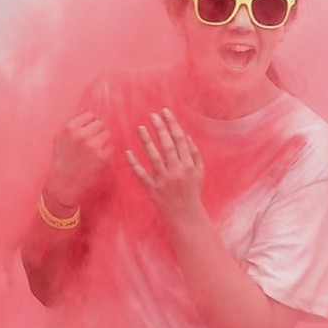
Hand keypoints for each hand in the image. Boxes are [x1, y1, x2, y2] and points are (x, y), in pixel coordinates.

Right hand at [44, 111, 112, 206]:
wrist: (63, 182)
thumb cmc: (62, 159)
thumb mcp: (61, 138)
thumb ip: (74, 125)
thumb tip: (90, 114)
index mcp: (70, 128)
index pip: (90, 115)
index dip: (90, 123)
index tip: (87, 131)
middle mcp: (82, 135)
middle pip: (101, 124)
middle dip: (97, 131)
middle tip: (91, 142)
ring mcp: (93, 146)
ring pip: (108, 134)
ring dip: (103, 141)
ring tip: (94, 149)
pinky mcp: (102, 157)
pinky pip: (111, 147)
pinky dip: (106, 151)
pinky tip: (97, 157)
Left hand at [125, 109, 206, 224]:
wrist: (185, 215)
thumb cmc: (192, 192)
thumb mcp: (200, 173)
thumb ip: (195, 154)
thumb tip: (187, 137)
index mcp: (189, 165)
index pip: (180, 140)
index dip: (172, 124)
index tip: (165, 112)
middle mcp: (177, 171)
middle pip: (167, 145)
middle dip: (160, 128)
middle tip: (152, 115)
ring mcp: (164, 180)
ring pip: (154, 157)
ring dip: (147, 141)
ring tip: (140, 127)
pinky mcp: (152, 189)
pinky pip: (141, 174)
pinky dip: (134, 163)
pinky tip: (127, 152)